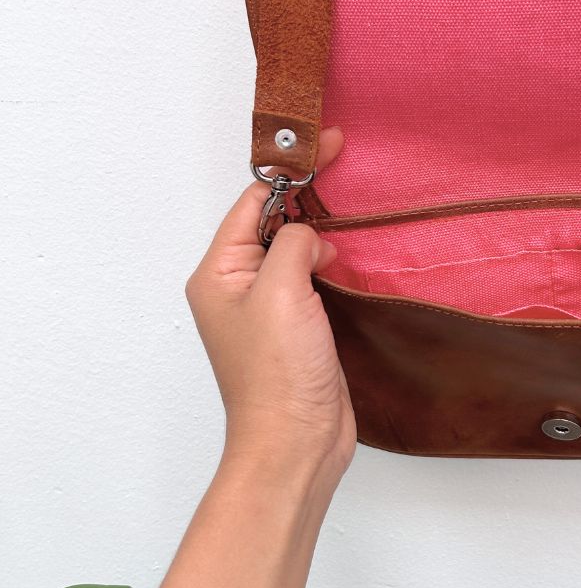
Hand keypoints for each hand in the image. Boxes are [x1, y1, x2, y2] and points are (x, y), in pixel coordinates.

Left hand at [185, 127, 353, 486]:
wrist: (297, 443)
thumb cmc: (278, 375)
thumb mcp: (281, 293)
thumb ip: (294, 244)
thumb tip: (311, 235)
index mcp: (219, 273)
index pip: (253, 203)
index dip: (291, 171)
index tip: (327, 144)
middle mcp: (238, 286)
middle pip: (273, 221)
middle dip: (307, 194)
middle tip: (344, 160)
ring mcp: (269, 307)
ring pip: (295, 248)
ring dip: (322, 228)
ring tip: (353, 207)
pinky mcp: (298, 325)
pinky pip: (312, 276)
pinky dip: (331, 258)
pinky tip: (352, 251)